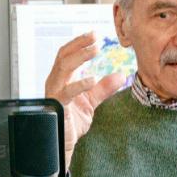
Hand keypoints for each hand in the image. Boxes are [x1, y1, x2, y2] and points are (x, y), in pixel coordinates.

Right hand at [45, 32, 125, 164]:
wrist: (63, 142)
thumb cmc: (72, 121)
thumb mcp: (92, 101)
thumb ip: (104, 88)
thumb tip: (121, 76)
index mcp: (63, 78)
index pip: (68, 54)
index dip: (80, 43)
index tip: (95, 34)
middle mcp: (56, 81)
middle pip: (64, 55)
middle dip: (79, 44)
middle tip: (95, 37)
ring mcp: (54, 92)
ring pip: (63, 67)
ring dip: (79, 56)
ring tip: (95, 50)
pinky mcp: (57, 105)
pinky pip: (67, 92)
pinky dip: (80, 84)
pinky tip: (93, 79)